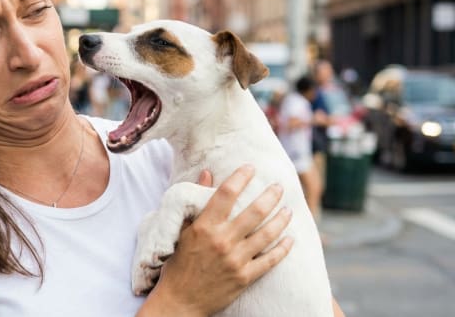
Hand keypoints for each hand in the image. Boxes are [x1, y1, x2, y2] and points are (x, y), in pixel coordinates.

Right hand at [141, 165, 292, 316]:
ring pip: (266, 234)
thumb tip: (207, 173)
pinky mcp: (244, 277)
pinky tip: (290, 239)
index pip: (226, 194)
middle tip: (279, 186)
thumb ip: (196, 202)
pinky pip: (270, 261)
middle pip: (253, 212)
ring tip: (288, 210)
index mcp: (204, 227)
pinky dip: (282, 249)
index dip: (240, 177)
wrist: (180, 301)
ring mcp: (235, 260)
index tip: (250, 168)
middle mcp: (222, 241)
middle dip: (270, 196)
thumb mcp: (182, 231)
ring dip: (280, 219)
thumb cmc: (178, 264)